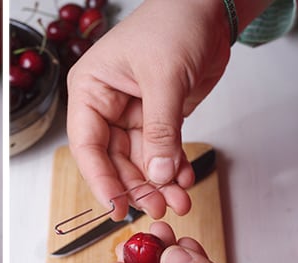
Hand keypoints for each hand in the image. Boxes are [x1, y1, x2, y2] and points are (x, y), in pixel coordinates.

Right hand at [66, 0, 233, 217]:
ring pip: (139, 163)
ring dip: (159, 185)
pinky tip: (184, 180)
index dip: (101, 180)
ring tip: (177, 201)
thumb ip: (161, 130)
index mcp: (91, 90)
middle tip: (157, 208)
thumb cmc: (175, 21)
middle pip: (114, 161)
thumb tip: (159, 174)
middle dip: (138, 187)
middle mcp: (106, 106)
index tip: (116, 206)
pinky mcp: (157, 120)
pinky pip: (161, 154)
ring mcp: (132, 115)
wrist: (209, 7)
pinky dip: (174, 170)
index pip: (88, 146)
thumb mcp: (165, 77)